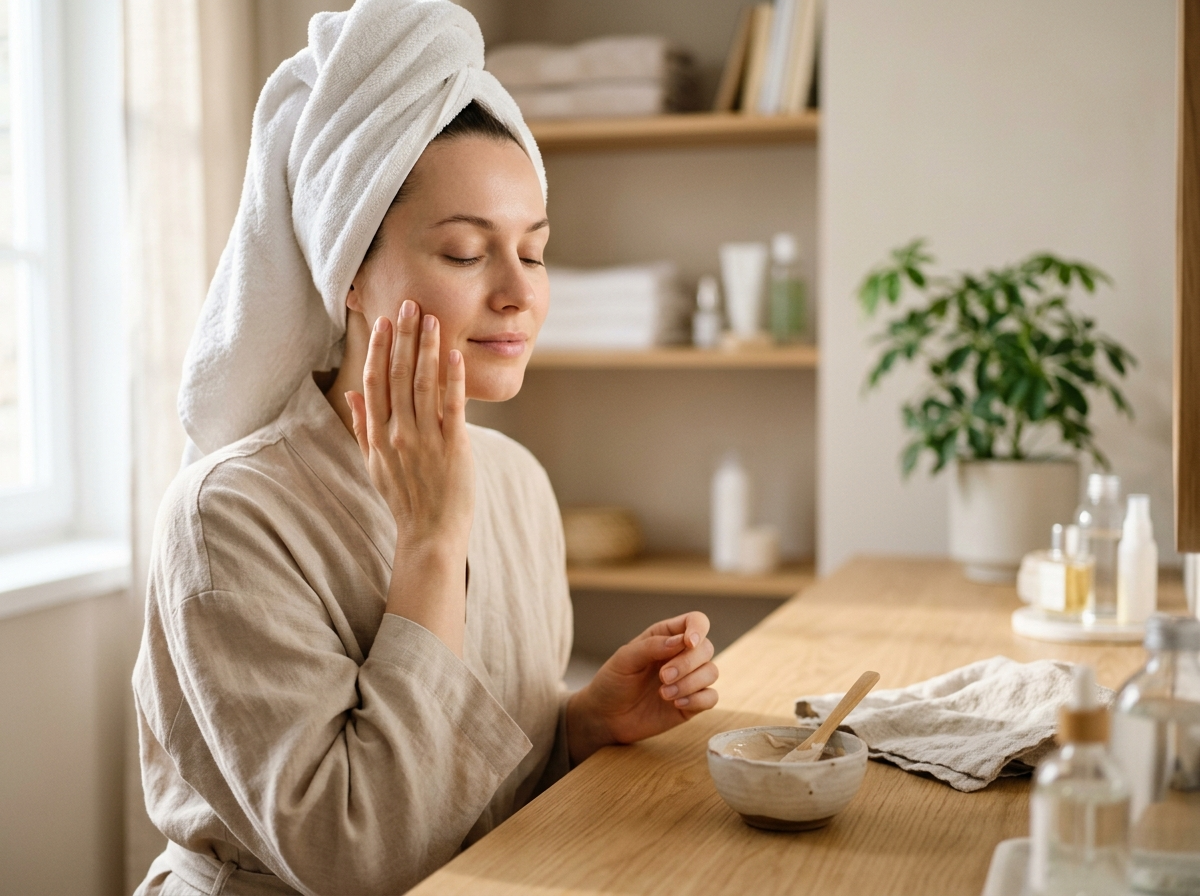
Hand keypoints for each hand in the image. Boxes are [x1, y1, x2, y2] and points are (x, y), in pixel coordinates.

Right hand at [345, 300, 473, 653]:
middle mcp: (398, 434)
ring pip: (422, 384)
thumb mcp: (374, 463)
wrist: (429, 535)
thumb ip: (364, 425)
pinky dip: (452, 379)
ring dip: (426, 348)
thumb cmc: (405, 498)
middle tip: (409, 304)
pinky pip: (452, 407)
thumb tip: (353, 392)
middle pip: (396, 375)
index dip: (378, 348)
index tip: (383, 321)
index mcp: (378, 435)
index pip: (374, 381)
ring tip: (432, 318)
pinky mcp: (452, 448)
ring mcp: (425, 440)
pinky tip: (453, 354)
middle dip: (403, 337)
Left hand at [566, 612, 718, 764]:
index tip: (689, 643)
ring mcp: (689, 680)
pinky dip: (698, 700)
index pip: (696, 622)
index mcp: (666, 636)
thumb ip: (652, 646)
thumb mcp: (624, 659)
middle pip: (706, 648)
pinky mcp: (692, 703)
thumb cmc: (613, 682)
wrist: (605, 717)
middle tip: (663, 677)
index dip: (698, 628)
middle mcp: (681, 655)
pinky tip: (676, 704)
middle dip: (687, 663)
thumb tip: (682, 641)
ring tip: (663, 694)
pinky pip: (711, 697)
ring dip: (690, 683)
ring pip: (711, 672)